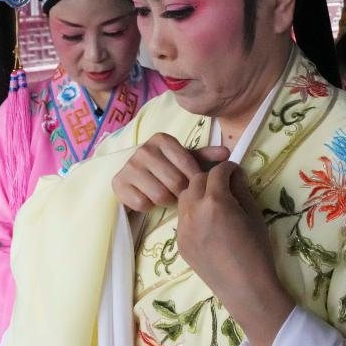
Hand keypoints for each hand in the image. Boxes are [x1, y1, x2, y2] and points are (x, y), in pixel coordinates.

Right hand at [112, 133, 228, 211]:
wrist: (133, 176)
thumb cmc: (165, 167)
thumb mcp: (185, 159)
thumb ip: (205, 156)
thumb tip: (227, 153)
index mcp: (162, 139)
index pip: (188, 165)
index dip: (194, 179)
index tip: (193, 185)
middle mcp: (144, 149)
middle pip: (175, 182)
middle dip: (180, 192)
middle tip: (179, 194)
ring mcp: (129, 166)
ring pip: (160, 195)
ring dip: (166, 201)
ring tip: (166, 196)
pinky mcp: (118, 183)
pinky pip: (142, 203)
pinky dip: (149, 206)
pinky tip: (149, 199)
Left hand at [177, 162, 293, 345]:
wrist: (246, 288)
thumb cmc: (257, 251)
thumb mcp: (254, 214)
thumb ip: (241, 190)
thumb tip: (234, 175)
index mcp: (215, 202)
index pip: (216, 172)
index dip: (228, 168)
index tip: (236, 172)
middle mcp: (193, 211)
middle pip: (196, 180)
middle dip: (211, 178)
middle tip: (226, 185)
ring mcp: (182, 228)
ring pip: (185, 197)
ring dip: (198, 193)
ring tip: (215, 203)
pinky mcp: (179, 242)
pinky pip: (183, 218)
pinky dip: (193, 212)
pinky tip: (208, 223)